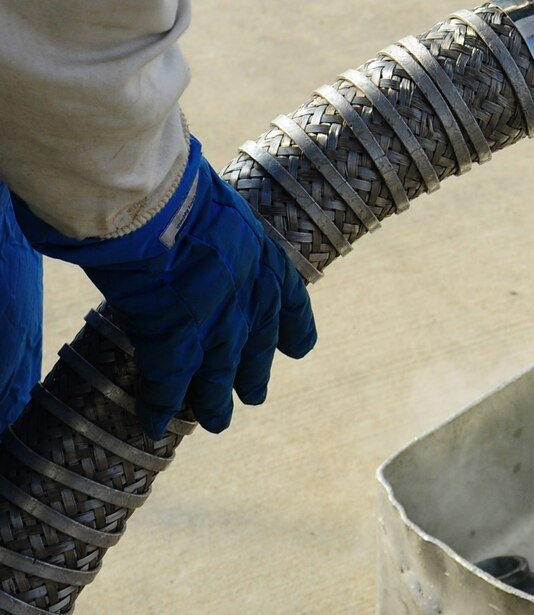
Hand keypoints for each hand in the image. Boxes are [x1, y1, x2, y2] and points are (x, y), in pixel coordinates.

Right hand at [14, 139, 316, 437]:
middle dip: (252, 375)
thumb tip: (196, 221)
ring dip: (212, 403)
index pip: (290, 304)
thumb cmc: (178, 191)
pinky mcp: (177, 348)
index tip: (298, 349)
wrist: (159, 208)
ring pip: (217, 381)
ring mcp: (216, 330)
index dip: (293, 330)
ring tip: (213, 421)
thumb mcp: (215, 206)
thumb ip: (215, 231)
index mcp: (265, 263)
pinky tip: (153, 422)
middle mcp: (250, 303)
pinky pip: (168, 389)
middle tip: (251, 396)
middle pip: (255, 350)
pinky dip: (158, 407)